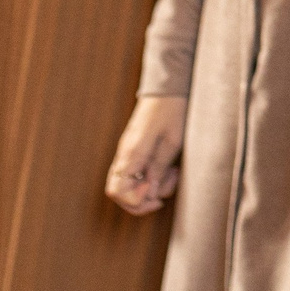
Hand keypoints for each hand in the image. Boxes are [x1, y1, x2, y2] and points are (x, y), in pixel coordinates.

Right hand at [105, 95, 185, 214]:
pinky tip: (169, 171)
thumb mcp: (172, 142)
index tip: (155, 192)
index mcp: (131, 153)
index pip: (116, 191)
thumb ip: (159, 168)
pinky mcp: (135, 152)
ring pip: (129, 186)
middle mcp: (124, 155)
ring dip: (152, 189)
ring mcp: (128, 154)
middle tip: (164, 193)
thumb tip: (150, 192)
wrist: (168, 90)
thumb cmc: (172, 111)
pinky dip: (152, 179)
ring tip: (173, 175)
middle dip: (142, 200)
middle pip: (119, 193)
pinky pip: (136, 175)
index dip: (135, 200)